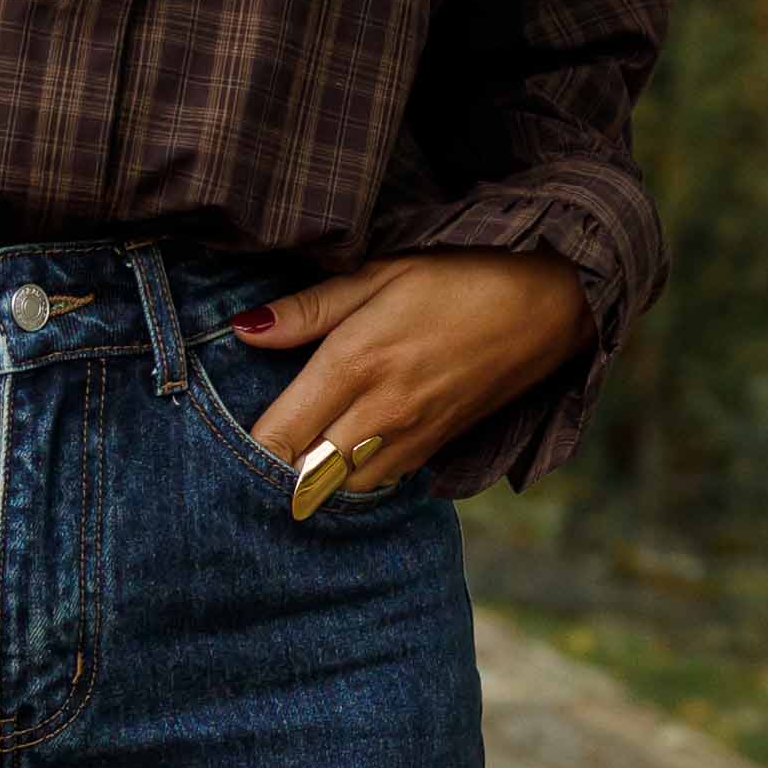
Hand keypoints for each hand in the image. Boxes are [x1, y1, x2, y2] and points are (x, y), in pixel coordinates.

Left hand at [232, 247, 590, 485]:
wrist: (547, 306)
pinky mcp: (434, 452)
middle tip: (250, 453)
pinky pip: (376, 487)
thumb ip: (307, 310)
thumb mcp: (379, 274)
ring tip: (292, 456)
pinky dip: (349, 481)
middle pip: (301, 478)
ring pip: (339, 493)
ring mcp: (410, 440)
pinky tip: (340, 456)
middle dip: (270, 473)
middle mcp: (379, 415)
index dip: (243, 449)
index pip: (278, 436)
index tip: (219, 436)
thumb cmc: (460, 278)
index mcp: (355, 365)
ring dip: (310, 482)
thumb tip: (242, 330)